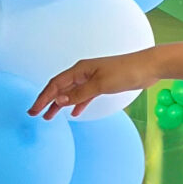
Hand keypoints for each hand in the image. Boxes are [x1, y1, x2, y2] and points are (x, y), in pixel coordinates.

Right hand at [31, 52, 157, 118]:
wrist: (148, 67)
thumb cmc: (126, 72)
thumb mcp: (100, 85)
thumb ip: (80, 93)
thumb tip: (59, 100)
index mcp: (80, 70)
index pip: (55, 85)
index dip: (43, 98)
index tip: (34, 110)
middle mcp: (83, 73)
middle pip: (60, 88)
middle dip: (47, 101)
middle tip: (36, 114)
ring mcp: (93, 78)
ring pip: (71, 92)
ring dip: (60, 104)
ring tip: (50, 116)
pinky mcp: (103, 84)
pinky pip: (84, 95)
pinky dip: (78, 103)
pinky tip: (75, 113)